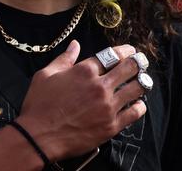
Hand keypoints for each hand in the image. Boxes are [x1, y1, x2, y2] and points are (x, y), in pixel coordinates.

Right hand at [16, 40, 147, 161]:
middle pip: (129, 68)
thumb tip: (75, 44)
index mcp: (84, 71)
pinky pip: (135, 113)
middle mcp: (99, 86)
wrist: (38, 136)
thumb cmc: (39, 105)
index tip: (130, 50)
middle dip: (137, 62)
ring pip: (136, 89)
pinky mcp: (111, 126)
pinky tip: (139, 104)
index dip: (124, 50)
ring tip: (142, 81)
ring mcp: (107, 106)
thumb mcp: (46, 75)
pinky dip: (140, 106)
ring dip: (142, 82)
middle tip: (141, 61)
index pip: (112, 55)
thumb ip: (64, 58)